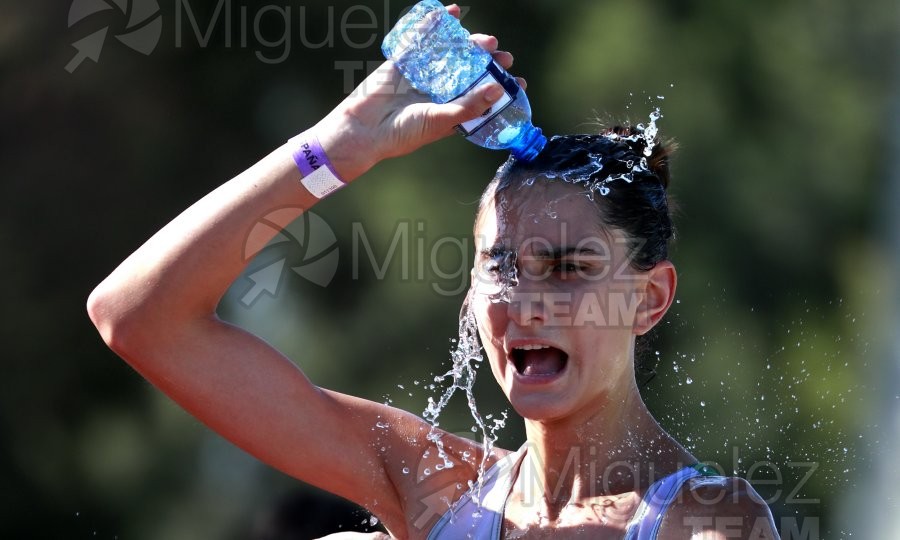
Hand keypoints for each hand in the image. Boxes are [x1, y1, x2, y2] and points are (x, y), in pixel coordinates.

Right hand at [314, 4, 524, 180]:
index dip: (501, 89)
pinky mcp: (404, 62)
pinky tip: (451, 12)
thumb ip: (468, 106)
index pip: (482, 97)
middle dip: (488, 62)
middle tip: (503, 56)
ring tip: (486, 40)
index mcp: (451, 111)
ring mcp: (422, 75)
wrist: (363, 130)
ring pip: (450, 53)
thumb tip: (497, 89)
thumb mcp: (440, 121)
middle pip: (470, 72)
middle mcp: (439, 92)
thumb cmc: (402, 134)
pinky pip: (422, 39)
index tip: (519, 82)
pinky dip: (435, 24)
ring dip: (469, 43)